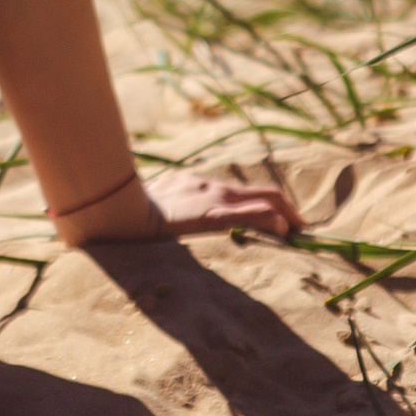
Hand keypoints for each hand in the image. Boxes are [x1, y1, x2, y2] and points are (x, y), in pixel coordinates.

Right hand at [51, 164, 299, 249]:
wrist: (114, 207)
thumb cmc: (128, 208)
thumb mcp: (155, 203)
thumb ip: (170, 204)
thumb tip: (165, 214)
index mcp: (199, 185)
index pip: (243, 192)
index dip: (269, 203)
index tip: (283, 219)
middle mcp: (211, 187)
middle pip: (263, 192)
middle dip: (287, 208)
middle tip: (302, 226)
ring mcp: (211, 199)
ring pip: (261, 200)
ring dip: (285, 215)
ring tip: (300, 231)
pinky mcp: (208, 215)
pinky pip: (245, 215)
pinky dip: (268, 220)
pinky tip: (284, 229)